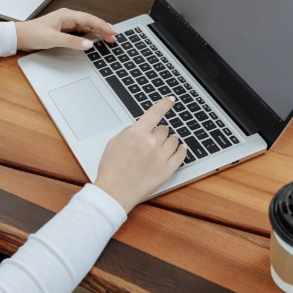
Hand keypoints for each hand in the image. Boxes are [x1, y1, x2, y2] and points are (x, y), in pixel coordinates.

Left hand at [14, 8, 116, 51]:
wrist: (20, 37)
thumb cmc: (33, 34)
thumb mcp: (53, 39)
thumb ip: (72, 42)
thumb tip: (89, 44)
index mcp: (67, 15)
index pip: (90, 19)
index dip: (103, 26)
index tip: (112, 32)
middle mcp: (67, 17)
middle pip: (90, 21)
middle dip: (103, 28)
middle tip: (114, 37)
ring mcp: (65, 23)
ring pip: (86, 26)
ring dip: (97, 31)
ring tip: (108, 38)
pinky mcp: (63, 30)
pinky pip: (80, 31)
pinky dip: (89, 34)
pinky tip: (93, 39)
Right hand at [94, 97, 187, 212]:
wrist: (114, 192)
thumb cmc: (111, 170)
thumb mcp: (114, 143)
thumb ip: (129, 132)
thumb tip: (141, 127)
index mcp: (136, 133)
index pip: (155, 113)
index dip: (164, 104)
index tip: (170, 100)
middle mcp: (151, 143)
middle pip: (164, 129)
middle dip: (159, 132)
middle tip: (153, 138)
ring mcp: (161, 157)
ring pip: (174, 140)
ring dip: (170, 140)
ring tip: (162, 146)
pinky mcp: (167, 170)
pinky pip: (181, 155)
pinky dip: (181, 150)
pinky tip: (180, 148)